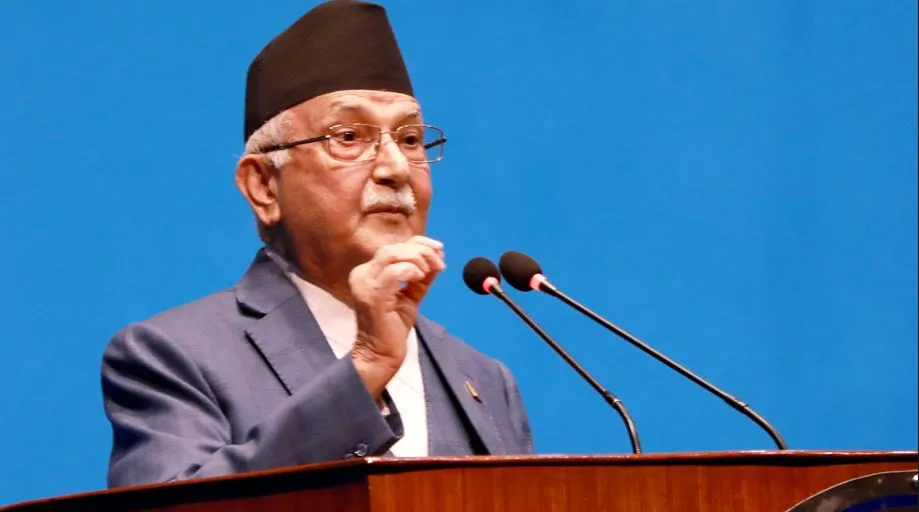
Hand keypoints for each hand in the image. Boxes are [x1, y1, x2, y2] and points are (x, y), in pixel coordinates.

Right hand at [349, 236, 444, 396]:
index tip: (440, 250)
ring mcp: (365, 284)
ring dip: (418, 258)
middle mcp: (362, 274)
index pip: (393, 247)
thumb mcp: (411, 296)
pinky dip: (411, 270)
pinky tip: (420, 278)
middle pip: (393, 248)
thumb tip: (438, 259)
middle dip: (422, 250)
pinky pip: (394, 272)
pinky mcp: (373, 296)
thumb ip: (421, 277)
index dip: (419, 244)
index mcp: (368, 272)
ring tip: (430, 271)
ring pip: (392, 255)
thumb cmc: (392, 327)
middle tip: (440, 261)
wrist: (381, 354)